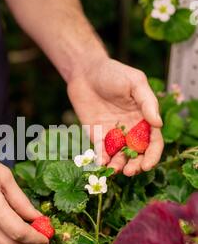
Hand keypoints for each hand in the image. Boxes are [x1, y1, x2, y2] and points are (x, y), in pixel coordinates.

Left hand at [67, 57, 163, 175]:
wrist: (85, 72)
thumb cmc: (114, 73)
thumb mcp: (135, 82)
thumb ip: (147, 102)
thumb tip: (158, 123)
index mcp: (144, 119)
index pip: (153, 143)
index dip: (152, 156)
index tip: (147, 165)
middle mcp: (131, 130)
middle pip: (137, 155)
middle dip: (135, 166)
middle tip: (129, 172)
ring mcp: (114, 135)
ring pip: (119, 157)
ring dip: (118, 166)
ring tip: (114, 170)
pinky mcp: (97, 136)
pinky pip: (101, 152)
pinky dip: (102, 160)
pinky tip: (101, 163)